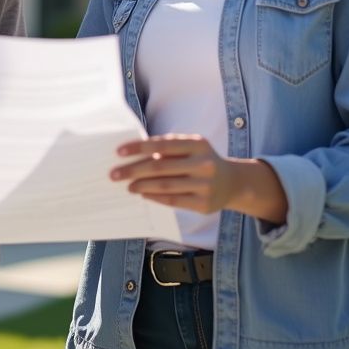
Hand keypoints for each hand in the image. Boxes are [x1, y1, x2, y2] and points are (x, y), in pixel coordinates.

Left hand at [111, 134, 287, 222]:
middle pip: (160, 166)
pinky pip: (173, 200)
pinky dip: (155, 197)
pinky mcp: (204, 204)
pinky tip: (143, 194)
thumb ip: (168, 148)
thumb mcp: (191, 147)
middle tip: (114, 174)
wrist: (233, 182)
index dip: (139, 147)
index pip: (162, 144)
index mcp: (198, 144)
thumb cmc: (201, 160)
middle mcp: (203, 163)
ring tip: (127, 185)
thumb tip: (133, 154)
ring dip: (141, 185)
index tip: (119, 152)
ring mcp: (205, 185)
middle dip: (133, 170)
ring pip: (165, 185)